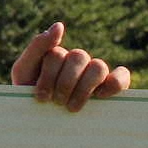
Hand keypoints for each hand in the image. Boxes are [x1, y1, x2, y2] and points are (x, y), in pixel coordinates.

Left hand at [11, 22, 130, 111]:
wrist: (39, 121)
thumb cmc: (30, 96)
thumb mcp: (25, 71)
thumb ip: (38, 46)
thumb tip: (60, 25)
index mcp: (57, 55)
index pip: (57, 54)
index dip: (48, 76)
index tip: (41, 97)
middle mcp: (77, 61)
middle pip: (79, 57)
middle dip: (65, 82)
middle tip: (57, 102)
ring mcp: (95, 73)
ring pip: (98, 66)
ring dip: (84, 87)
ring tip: (72, 107)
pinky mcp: (111, 87)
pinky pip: (122, 76)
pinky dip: (114, 83)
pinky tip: (100, 96)